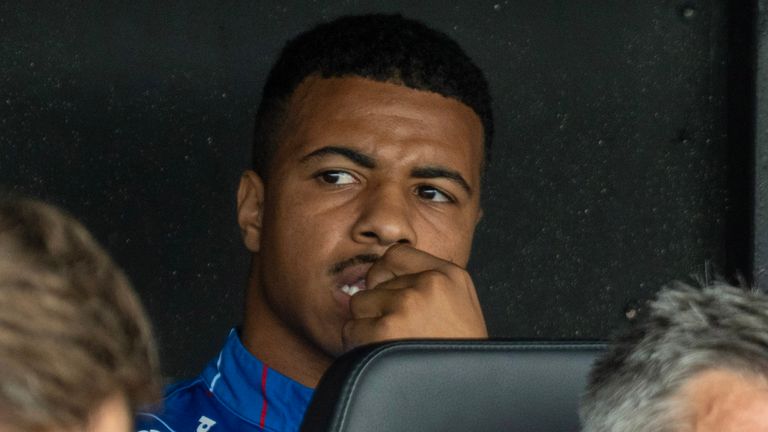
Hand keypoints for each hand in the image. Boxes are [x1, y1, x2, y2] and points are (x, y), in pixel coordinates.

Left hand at [341, 244, 486, 350]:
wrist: (470, 390)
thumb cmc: (460, 352)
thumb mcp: (460, 303)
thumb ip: (428, 282)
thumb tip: (383, 275)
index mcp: (449, 274)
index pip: (396, 254)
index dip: (384, 274)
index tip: (388, 294)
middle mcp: (428, 284)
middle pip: (374, 282)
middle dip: (379, 307)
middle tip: (401, 332)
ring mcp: (406, 305)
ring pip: (359, 304)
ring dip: (368, 325)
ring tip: (392, 344)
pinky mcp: (385, 330)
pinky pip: (351, 329)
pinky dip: (359, 345)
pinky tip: (382, 356)